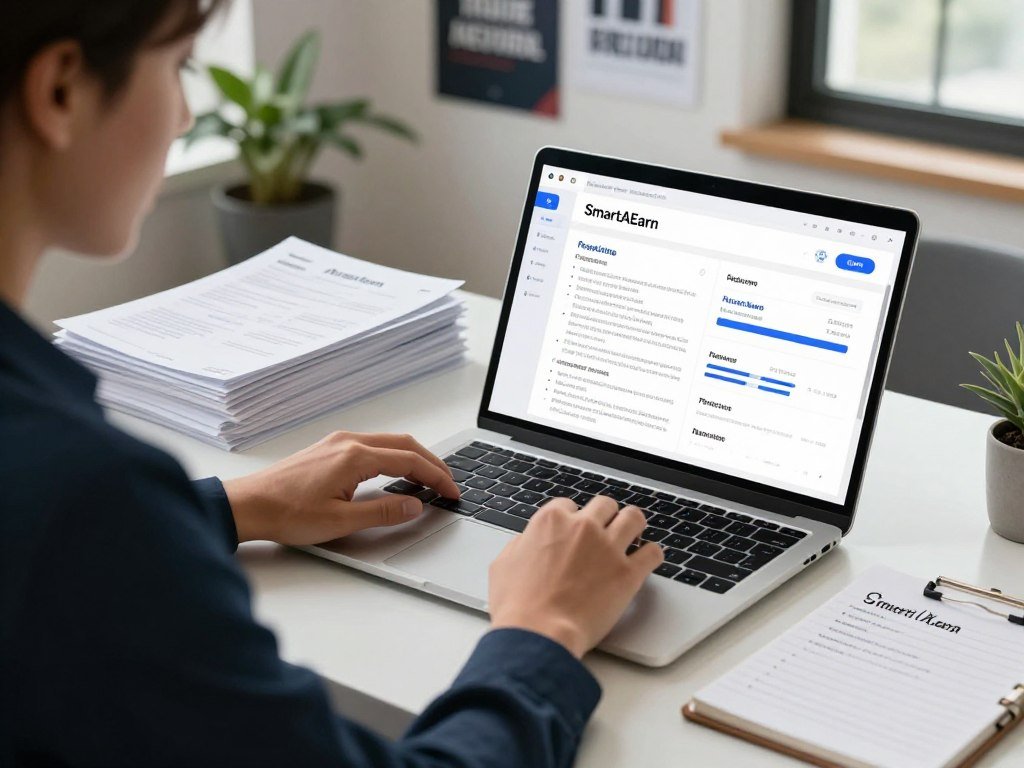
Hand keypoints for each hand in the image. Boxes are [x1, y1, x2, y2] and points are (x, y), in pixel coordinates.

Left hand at [222, 431, 458, 544]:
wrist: (248, 505)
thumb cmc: (287, 514)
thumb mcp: (342, 521)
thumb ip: (383, 512)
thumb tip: (415, 506)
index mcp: (356, 456)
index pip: (410, 461)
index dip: (436, 477)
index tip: (452, 491)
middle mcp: (349, 442)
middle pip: (404, 444)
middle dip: (431, 463)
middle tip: (448, 483)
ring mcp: (337, 442)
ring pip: (388, 442)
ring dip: (412, 457)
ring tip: (427, 479)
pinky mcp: (328, 448)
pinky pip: (372, 445)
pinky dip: (393, 456)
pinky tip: (395, 472)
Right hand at [488, 496, 662, 658]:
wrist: (539, 634)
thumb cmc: (518, 606)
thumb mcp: (503, 565)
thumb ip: (520, 545)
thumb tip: (527, 543)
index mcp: (551, 521)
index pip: (569, 505)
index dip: (572, 519)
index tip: (575, 531)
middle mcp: (583, 527)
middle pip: (605, 505)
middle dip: (604, 518)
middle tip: (604, 532)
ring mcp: (608, 548)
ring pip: (634, 518)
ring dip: (633, 526)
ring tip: (633, 537)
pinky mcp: (628, 573)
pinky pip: (653, 552)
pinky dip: (651, 555)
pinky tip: (646, 561)